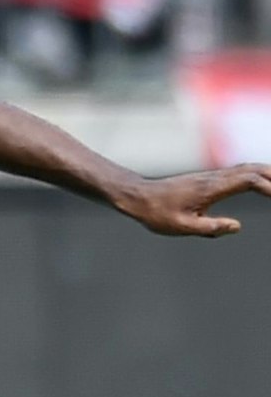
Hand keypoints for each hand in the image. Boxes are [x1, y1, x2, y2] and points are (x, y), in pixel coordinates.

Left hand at [115, 163, 270, 236]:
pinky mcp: (207, 179)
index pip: (249, 181)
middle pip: (253, 169)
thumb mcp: (182, 226)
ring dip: (267, 173)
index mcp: (211, 188)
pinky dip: (254, 174)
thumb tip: (237, 226)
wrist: (138, 197)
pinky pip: (237, 172)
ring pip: (246, 168)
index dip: (270, 186)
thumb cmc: (156, 213)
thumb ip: (210, 228)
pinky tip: (261, 182)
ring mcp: (211, 177)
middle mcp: (214, 178)